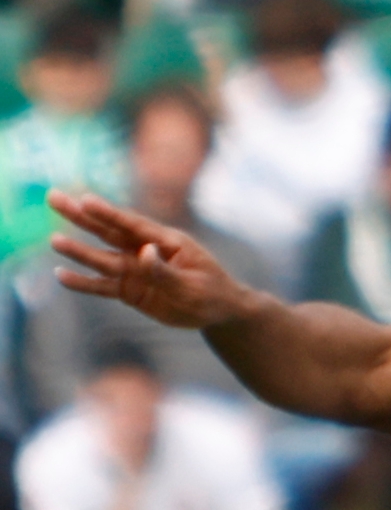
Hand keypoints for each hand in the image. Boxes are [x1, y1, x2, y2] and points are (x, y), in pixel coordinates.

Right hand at [51, 193, 266, 329]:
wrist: (218, 312)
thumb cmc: (212, 292)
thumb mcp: (194, 284)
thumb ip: (165, 271)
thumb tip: (143, 253)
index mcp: (167, 242)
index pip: (133, 225)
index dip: (109, 213)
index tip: (85, 200)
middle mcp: (146, 251)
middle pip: (109, 232)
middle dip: (82, 216)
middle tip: (53, 197)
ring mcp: (136, 270)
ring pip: (102, 259)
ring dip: (79, 251)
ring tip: (55, 240)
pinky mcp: (130, 290)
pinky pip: (103, 286)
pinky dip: (83, 282)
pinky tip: (61, 275)